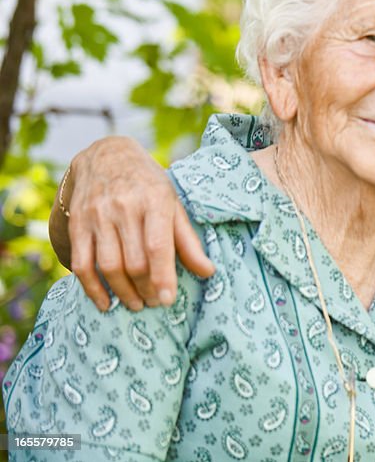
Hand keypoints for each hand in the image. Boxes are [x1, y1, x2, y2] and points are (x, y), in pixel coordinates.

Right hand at [60, 136, 213, 310]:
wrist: (105, 157)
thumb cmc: (148, 185)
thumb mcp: (173, 204)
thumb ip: (188, 240)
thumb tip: (208, 272)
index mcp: (155, 201)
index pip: (158, 246)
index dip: (163, 277)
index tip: (168, 300)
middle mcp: (124, 208)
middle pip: (134, 261)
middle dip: (146, 289)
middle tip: (154, 302)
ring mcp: (98, 216)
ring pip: (109, 266)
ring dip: (123, 292)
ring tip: (136, 304)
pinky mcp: (78, 224)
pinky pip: (82, 264)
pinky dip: (92, 288)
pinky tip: (105, 302)